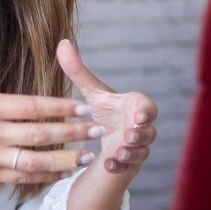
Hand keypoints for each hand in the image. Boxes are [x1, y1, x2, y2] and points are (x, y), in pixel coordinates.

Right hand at [0, 48, 102, 188]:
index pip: (31, 106)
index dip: (60, 107)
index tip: (84, 106)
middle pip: (39, 133)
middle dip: (72, 132)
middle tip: (97, 130)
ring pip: (35, 160)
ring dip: (65, 159)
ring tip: (87, 157)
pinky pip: (21, 178)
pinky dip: (44, 176)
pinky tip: (63, 173)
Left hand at [58, 40, 157, 174]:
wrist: (107, 138)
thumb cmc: (105, 111)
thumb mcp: (91, 93)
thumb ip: (79, 71)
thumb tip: (62, 43)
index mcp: (135, 107)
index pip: (147, 106)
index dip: (146, 110)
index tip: (139, 114)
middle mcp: (141, 127)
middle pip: (149, 131)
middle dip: (140, 133)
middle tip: (128, 134)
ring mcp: (138, 146)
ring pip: (142, 150)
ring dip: (131, 151)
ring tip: (119, 151)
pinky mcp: (130, 163)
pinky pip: (130, 166)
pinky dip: (120, 166)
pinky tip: (108, 164)